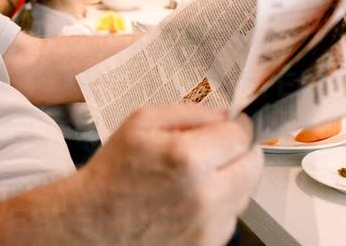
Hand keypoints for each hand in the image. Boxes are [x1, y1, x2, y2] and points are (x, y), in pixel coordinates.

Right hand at [80, 103, 262, 245]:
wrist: (92, 222)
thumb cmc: (113, 172)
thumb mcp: (142, 122)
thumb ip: (190, 112)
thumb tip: (225, 115)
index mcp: (187, 158)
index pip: (242, 135)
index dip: (238, 124)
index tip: (232, 124)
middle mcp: (204, 196)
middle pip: (253, 165)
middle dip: (240, 151)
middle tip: (220, 146)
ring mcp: (207, 226)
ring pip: (246, 192)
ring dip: (231, 178)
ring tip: (199, 174)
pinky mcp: (206, 245)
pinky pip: (231, 217)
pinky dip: (219, 204)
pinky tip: (192, 197)